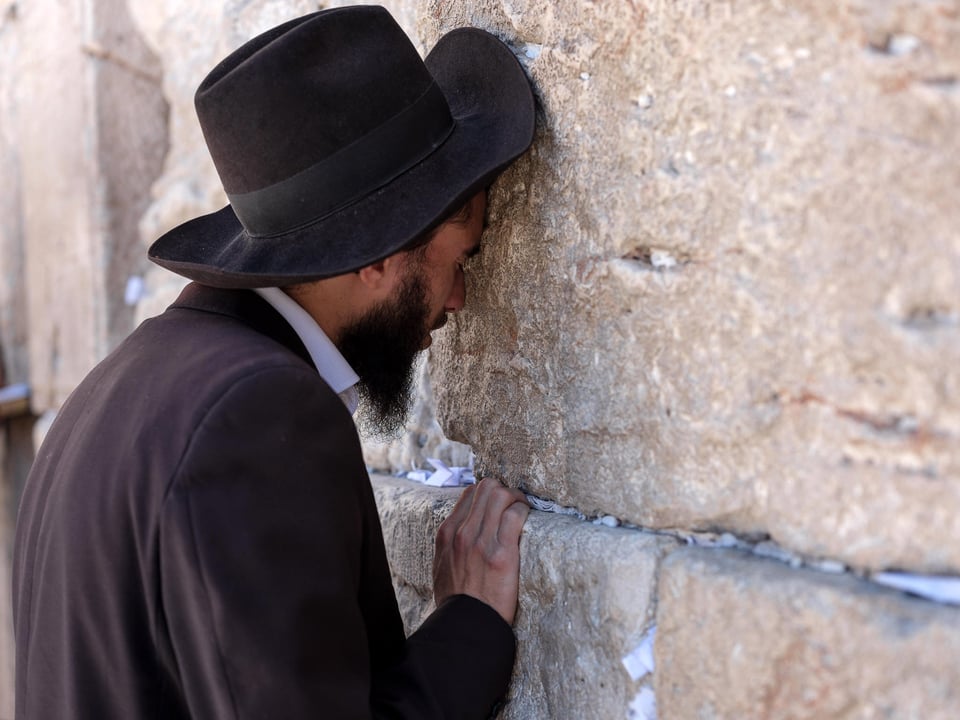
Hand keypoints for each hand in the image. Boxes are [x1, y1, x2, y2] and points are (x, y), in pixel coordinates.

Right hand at [432, 477, 529, 624]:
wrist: (465, 626)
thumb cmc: (456, 600)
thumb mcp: (442, 566)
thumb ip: (451, 544)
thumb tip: (464, 531)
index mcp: (446, 534)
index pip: (470, 493)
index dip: (488, 494)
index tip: (500, 504)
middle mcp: (462, 532)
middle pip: (486, 487)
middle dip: (504, 491)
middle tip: (515, 504)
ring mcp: (481, 541)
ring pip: (501, 494)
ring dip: (516, 498)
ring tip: (523, 510)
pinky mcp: (502, 553)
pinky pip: (515, 515)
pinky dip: (524, 511)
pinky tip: (528, 520)